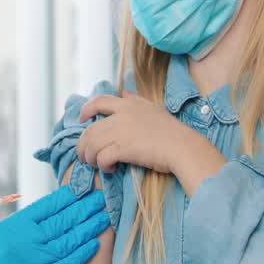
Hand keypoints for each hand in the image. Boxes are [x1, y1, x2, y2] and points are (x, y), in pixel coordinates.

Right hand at [0, 186, 108, 263]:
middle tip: (102, 197)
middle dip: (84, 207)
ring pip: (68, 239)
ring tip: (104, 218)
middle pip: (61, 219)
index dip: (68, 195)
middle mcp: (23, 240)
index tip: (84, 187)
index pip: (46, 205)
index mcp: (12, 226)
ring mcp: (32, 260)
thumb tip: (46, 215)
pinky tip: (94, 245)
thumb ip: (21, 228)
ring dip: (89, 228)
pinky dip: (82, 253)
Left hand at [76, 91, 192, 173]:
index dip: (85, 110)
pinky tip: (110, 169)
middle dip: (83, 145)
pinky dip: (102, 165)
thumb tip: (125, 94)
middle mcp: (121, 116)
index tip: (81, 120)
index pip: (98, 102)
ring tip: (96, 164)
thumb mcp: (153, 109)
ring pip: (92, 145)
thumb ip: (136, 101)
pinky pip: (101, 158)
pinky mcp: (122, 149)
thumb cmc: (171, 131)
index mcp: (128, 105)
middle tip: (85, 155)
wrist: (182, 147)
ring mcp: (120, 132)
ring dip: (90, 157)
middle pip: (90, 130)